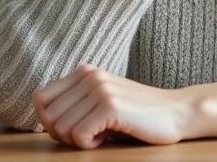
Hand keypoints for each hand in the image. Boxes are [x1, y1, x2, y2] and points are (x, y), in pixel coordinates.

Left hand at [33, 64, 196, 149]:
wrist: (177, 113)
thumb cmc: (137, 115)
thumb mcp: (101, 101)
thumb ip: (75, 102)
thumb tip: (43, 118)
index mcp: (84, 72)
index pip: (40, 98)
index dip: (49, 121)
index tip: (73, 129)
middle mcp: (90, 75)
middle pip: (47, 116)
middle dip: (63, 135)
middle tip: (90, 135)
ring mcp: (100, 89)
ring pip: (60, 128)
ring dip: (78, 141)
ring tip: (102, 134)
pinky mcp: (110, 106)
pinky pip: (78, 135)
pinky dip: (89, 145)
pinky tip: (108, 137)